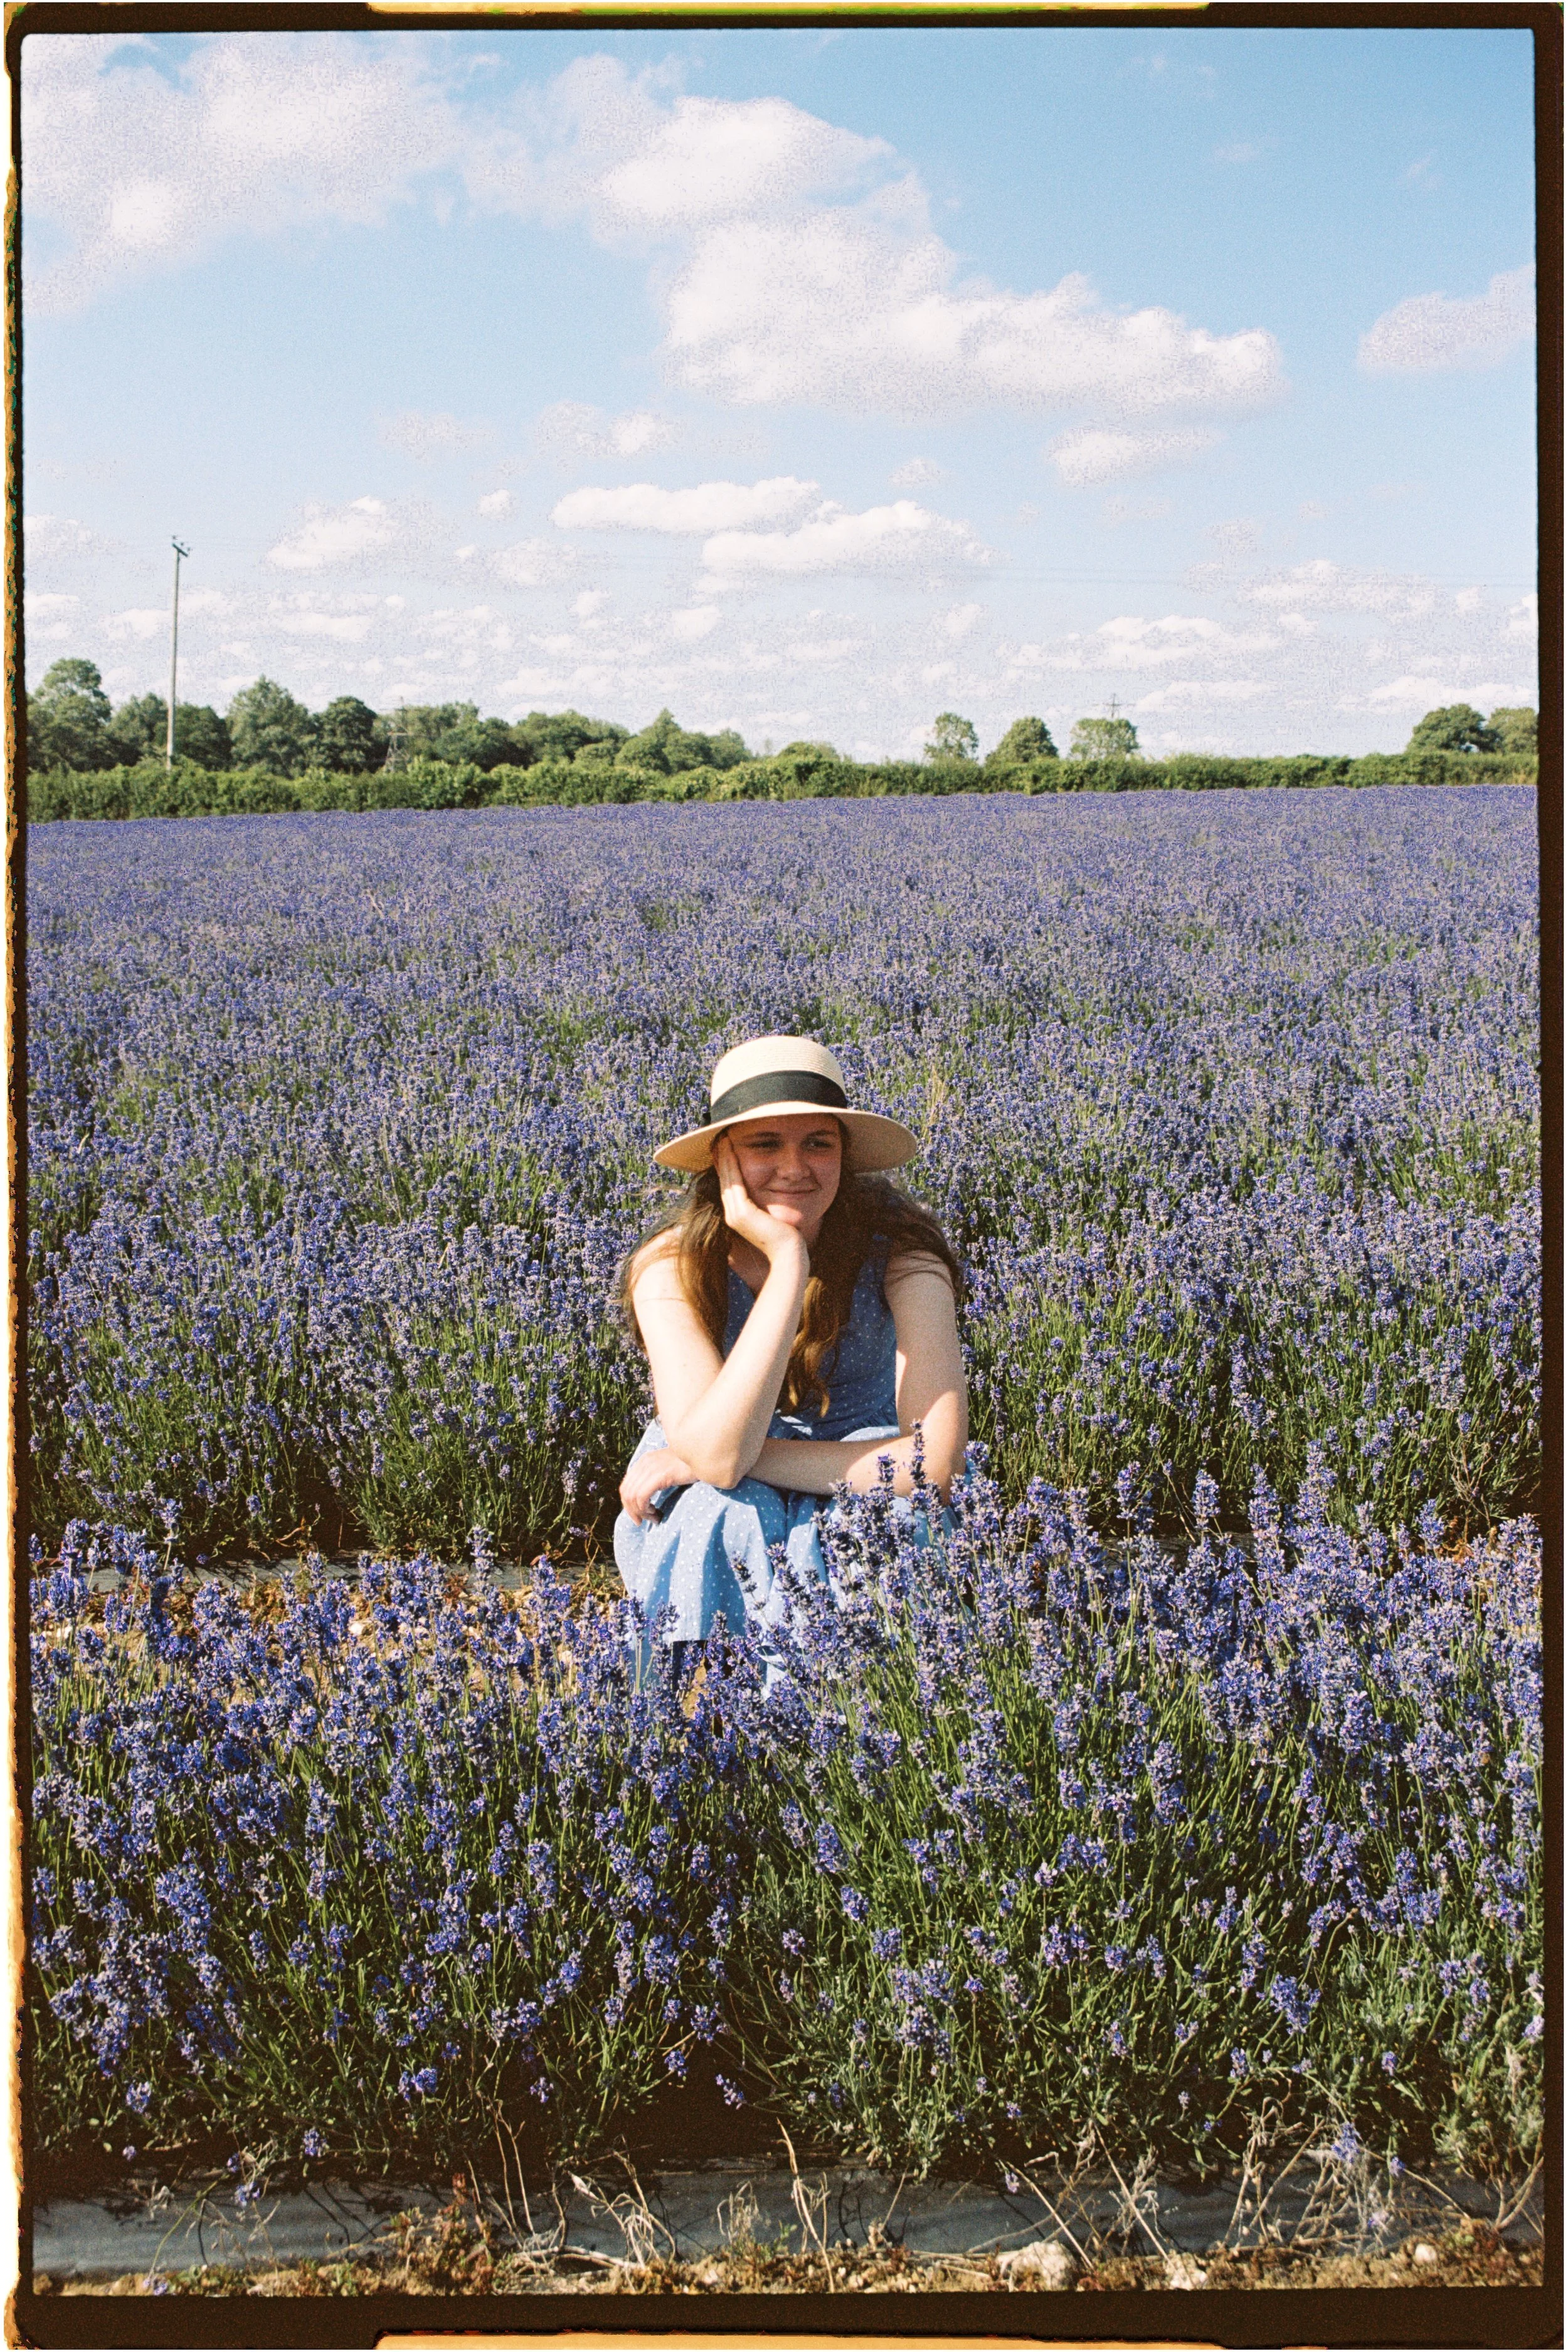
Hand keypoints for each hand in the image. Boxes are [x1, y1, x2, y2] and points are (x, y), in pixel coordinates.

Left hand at [620, 1447, 697, 1523]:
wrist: (706, 1455)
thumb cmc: (691, 1466)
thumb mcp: (668, 1468)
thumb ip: (655, 1478)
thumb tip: (645, 1499)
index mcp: (644, 1460)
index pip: (625, 1486)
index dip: (628, 1504)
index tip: (638, 1516)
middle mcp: (644, 1462)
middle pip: (626, 1492)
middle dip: (632, 1511)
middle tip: (642, 1522)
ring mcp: (651, 1468)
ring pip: (632, 1497)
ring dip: (641, 1512)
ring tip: (654, 1517)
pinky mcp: (660, 1475)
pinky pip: (642, 1497)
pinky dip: (645, 1509)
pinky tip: (656, 1512)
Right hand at [712, 1132, 810, 1269]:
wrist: (790, 1255)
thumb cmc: (789, 1238)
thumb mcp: (776, 1216)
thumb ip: (770, 1206)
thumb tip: (778, 1191)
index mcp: (739, 1217)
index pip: (730, 1186)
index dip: (728, 1166)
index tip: (728, 1148)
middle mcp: (732, 1215)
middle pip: (725, 1180)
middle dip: (723, 1158)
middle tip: (722, 1138)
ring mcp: (734, 1215)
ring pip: (726, 1178)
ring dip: (724, 1157)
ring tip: (724, 1138)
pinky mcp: (741, 1214)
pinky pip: (733, 1182)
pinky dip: (731, 1164)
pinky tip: (731, 1148)